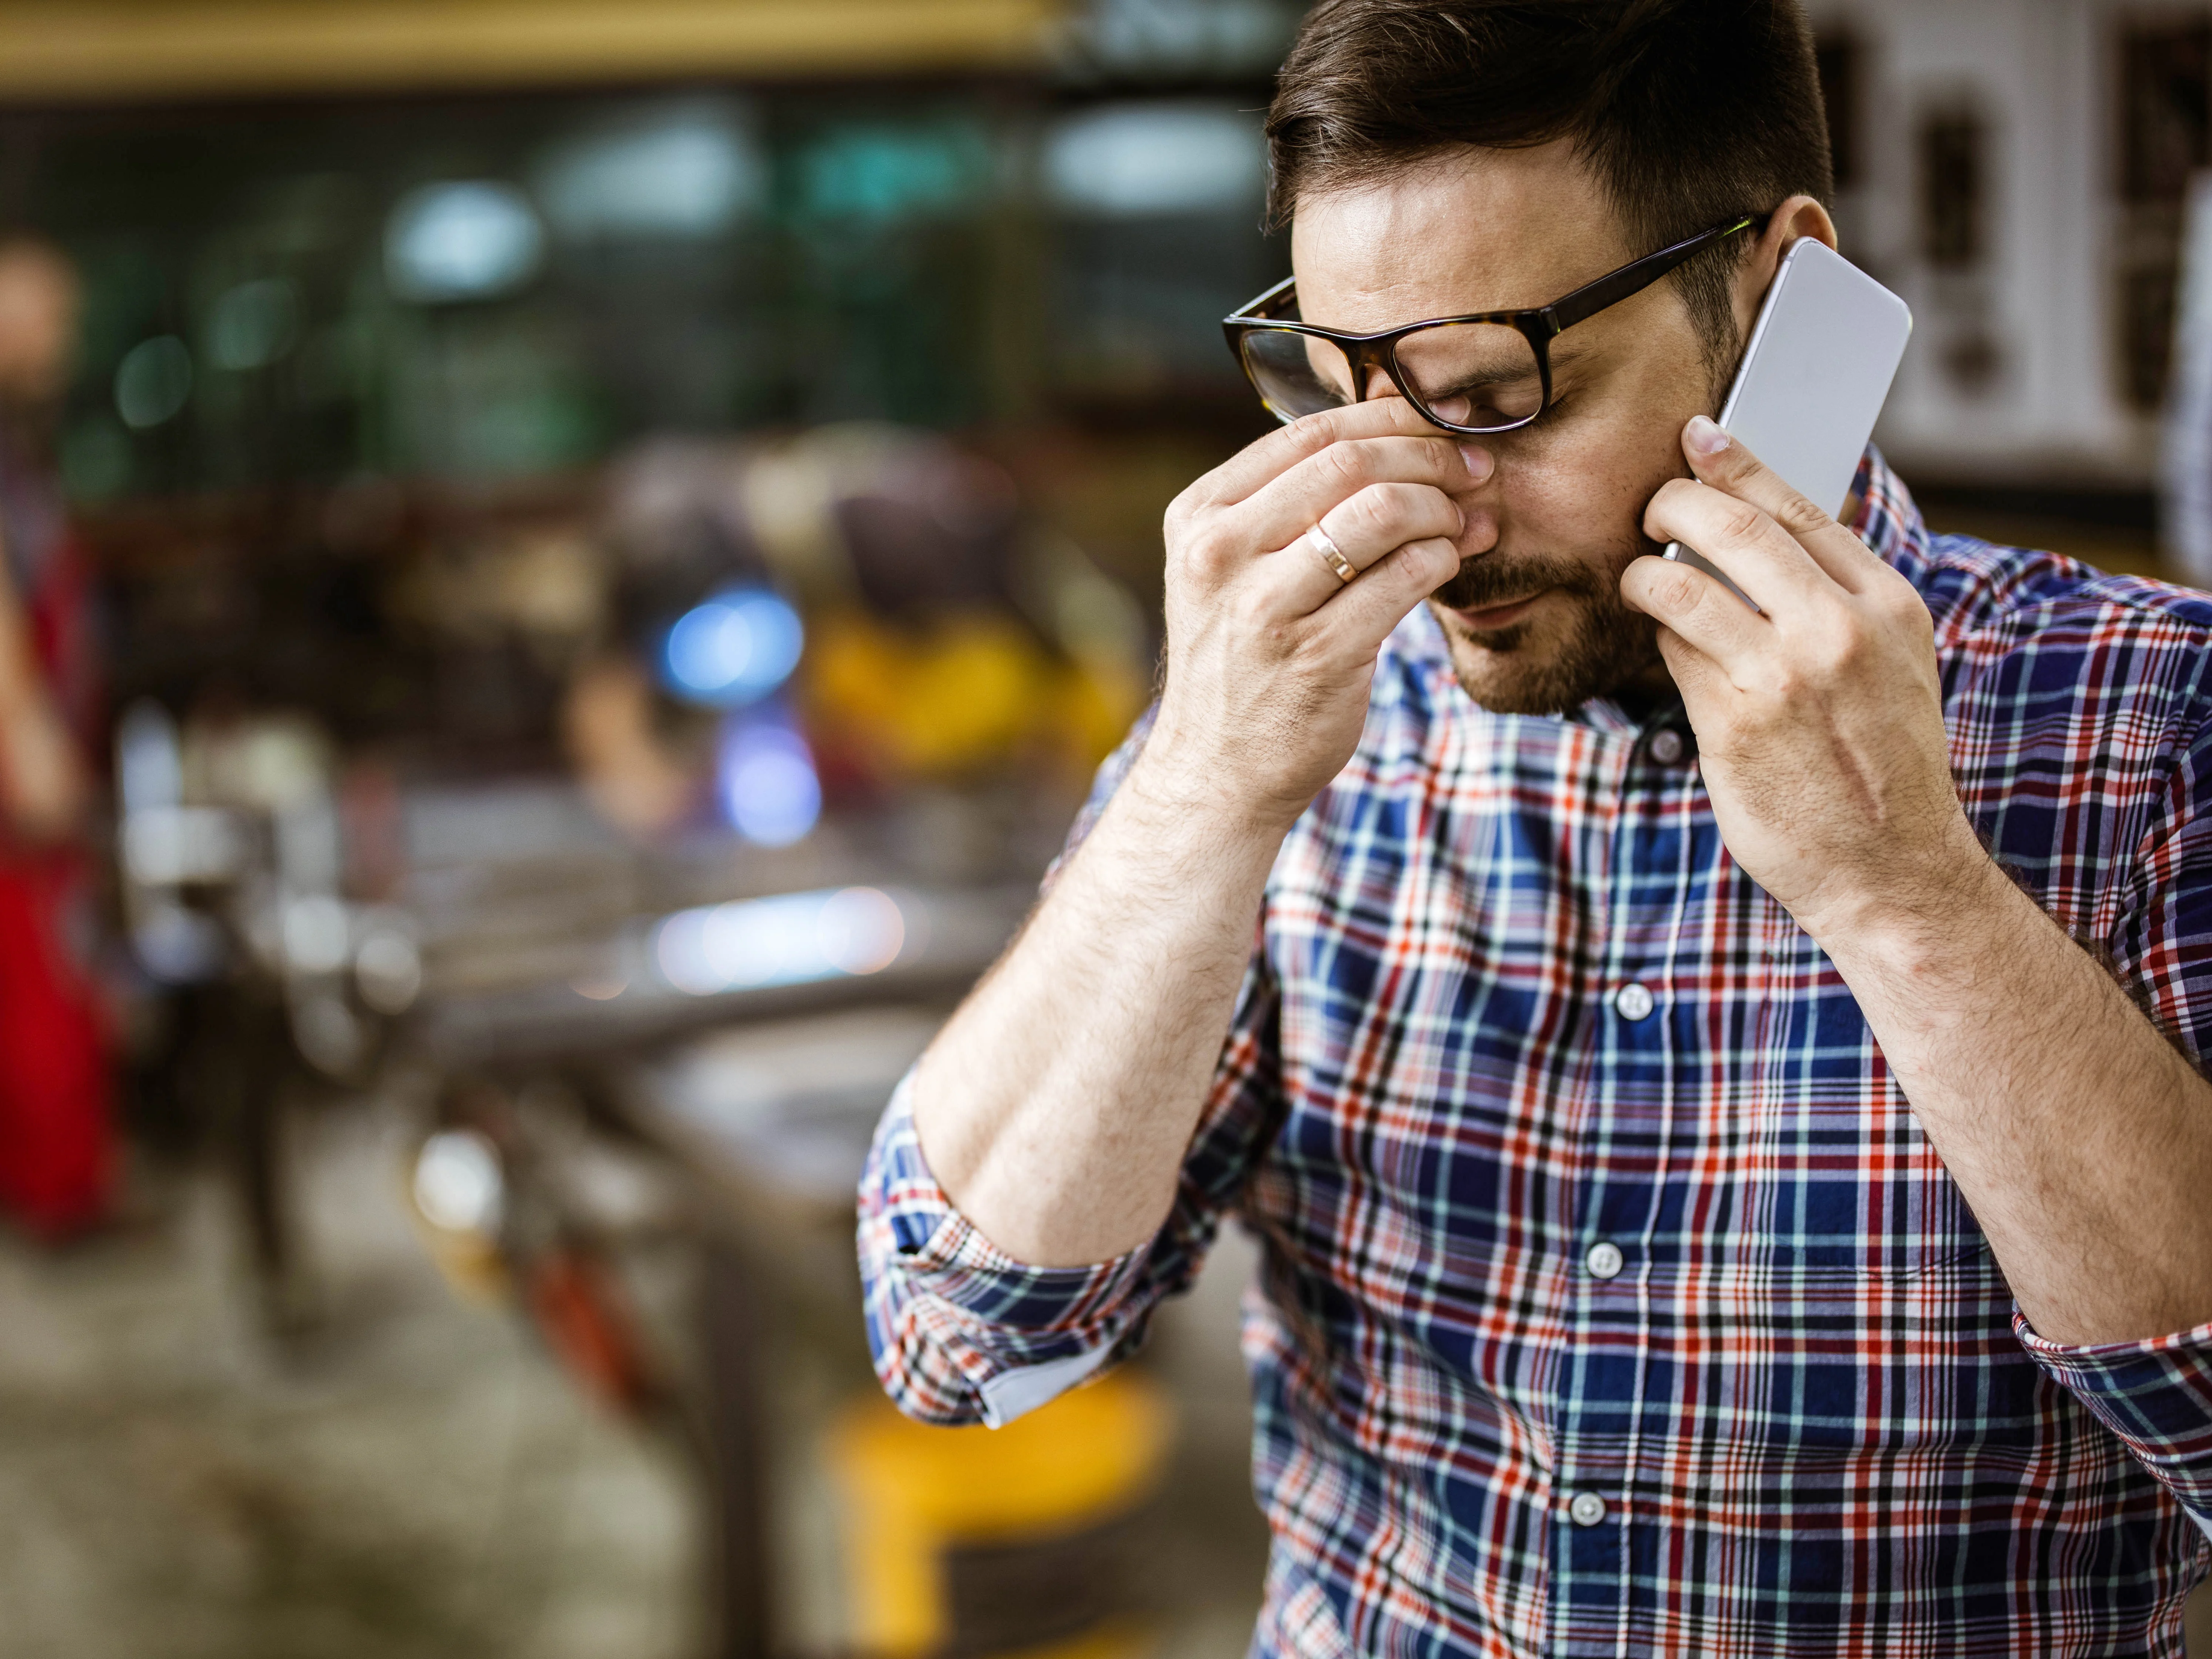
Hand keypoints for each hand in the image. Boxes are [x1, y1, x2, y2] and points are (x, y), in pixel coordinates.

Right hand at [1143, 400, 1491, 828]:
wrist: (1216, 770)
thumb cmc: (1241, 659)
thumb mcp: (1231, 570)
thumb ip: (1288, 505)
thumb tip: (1400, 437)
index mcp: (1200, 517)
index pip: (1308, 434)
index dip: (1390, 417)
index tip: (1441, 424)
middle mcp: (1223, 554)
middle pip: (1351, 463)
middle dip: (1429, 456)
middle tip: (1474, 470)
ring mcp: (1268, 607)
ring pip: (1383, 513)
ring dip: (1442, 508)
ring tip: (1464, 521)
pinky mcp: (1319, 656)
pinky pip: (1405, 578)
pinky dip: (1442, 559)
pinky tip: (1452, 561)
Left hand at [1621, 417, 1982, 936]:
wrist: (1891, 866)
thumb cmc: (1881, 759)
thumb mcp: (1893, 661)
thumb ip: (1841, 594)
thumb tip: (1770, 522)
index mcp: (1886, 606)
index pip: (1799, 507)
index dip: (1739, 463)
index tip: (1699, 436)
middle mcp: (1837, 631)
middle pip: (1732, 528)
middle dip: (1677, 503)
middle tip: (1655, 505)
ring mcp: (1783, 677)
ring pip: (1684, 586)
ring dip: (1648, 574)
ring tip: (1643, 579)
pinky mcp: (1734, 724)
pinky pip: (1673, 652)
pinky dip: (1660, 635)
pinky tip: (1663, 637)